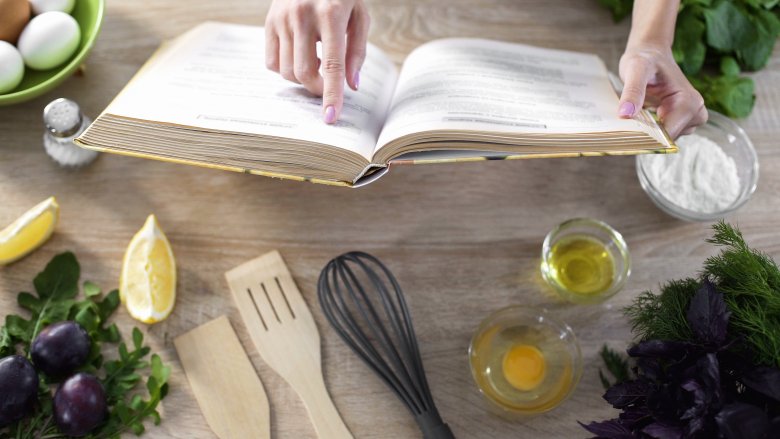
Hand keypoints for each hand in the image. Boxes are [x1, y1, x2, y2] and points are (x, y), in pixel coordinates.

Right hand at [265, 0, 369, 123]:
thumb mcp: (359, 16)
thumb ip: (357, 51)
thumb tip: (352, 85)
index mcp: (331, 13)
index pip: (332, 64)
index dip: (332, 94)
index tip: (331, 117)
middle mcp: (302, 15)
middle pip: (305, 72)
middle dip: (318, 89)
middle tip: (328, 87)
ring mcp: (281, 17)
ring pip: (286, 71)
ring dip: (303, 78)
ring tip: (316, 63)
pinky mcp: (268, 21)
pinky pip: (271, 63)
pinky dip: (285, 69)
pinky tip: (299, 55)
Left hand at [618, 45, 706, 138]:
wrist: (650, 53)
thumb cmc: (645, 58)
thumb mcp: (636, 69)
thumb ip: (632, 90)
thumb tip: (625, 115)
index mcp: (689, 101)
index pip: (669, 133)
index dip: (647, 137)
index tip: (626, 134)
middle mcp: (695, 111)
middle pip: (668, 139)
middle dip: (647, 135)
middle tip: (628, 121)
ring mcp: (689, 118)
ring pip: (665, 140)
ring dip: (647, 133)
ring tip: (635, 114)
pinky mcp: (680, 121)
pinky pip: (663, 136)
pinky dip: (649, 131)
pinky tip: (639, 117)